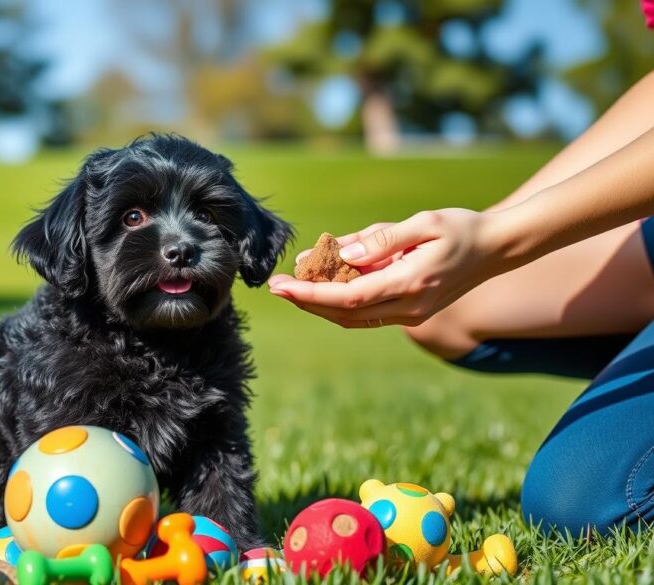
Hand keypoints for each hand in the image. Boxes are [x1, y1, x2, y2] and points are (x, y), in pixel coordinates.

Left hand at [268, 208, 511, 327]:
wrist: (498, 248)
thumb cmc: (462, 228)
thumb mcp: (425, 223)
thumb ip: (382, 238)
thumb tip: (344, 251)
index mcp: (411, 283)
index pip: (349, 297)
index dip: (312, 294)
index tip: (283, 286)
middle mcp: (410, 306)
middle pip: (345, 313)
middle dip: (307, 301)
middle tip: (275, 287)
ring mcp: (411, 313)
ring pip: (353, 317)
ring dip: (320, 304)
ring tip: (292, 285)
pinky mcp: (410, 311)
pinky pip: (366, 312)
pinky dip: (340, 302)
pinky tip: (321, 284)